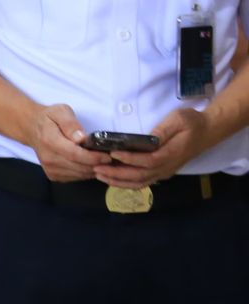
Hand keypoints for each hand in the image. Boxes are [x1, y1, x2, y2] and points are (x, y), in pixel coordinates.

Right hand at [26, 103, 109, 181]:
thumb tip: (81, 138)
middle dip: (98, 164)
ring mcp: (50, 168)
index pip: (75, 154)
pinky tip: (90, 163)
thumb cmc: (49, 118)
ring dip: (94, 169)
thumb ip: (71, 123)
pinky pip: (76, 177)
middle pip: (80, 167)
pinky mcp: (53, 175)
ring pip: (80, 174)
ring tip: (103, 160)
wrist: (31, 128)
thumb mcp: (60, 111)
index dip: (94, 157)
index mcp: (49, 141)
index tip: (108, 155)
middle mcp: (48, 158)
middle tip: (111, 157)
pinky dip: (86, 172)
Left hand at [95, 108, 211, 188]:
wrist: (208, 131)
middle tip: (96, 168)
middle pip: (140, 176)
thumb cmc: (192, 122)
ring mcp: (165, 171)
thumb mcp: (178, 120)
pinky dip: (126, 183)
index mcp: (171, 154)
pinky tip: (112, 179)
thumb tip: (148, 139)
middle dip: (117, 174)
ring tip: (99, 175)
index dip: (129, 159)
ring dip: (119, 181)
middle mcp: (167, 167)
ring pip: (140, 182)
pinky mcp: (162, 172)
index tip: (113, 154)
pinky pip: (143, 181)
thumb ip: (162, 131)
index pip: (147, 161)